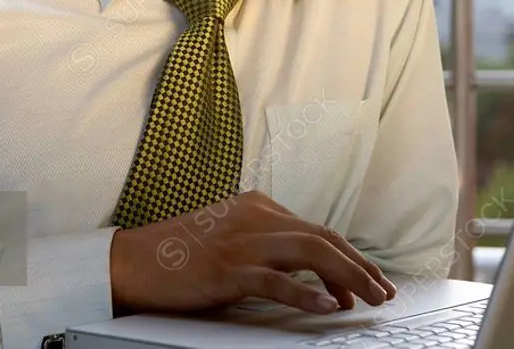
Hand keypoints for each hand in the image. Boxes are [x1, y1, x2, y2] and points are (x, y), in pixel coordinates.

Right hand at [109, 190, 396, 315]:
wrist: (131, 261)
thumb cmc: (178, 254)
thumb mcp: (228, 236)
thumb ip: (266, 244)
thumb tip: (310, 275)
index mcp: (257, 206)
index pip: (317, 230)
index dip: (348, 257)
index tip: (367, 280)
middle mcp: (255, 217)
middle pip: (323, 238)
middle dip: (360, 266)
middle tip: (383, 291)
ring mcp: (242, 242)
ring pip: (311, 252)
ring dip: (348, 277)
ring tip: (369, 299)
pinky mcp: (228, 269)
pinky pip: (276, 281)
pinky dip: (306, 292)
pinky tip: (327, 306)